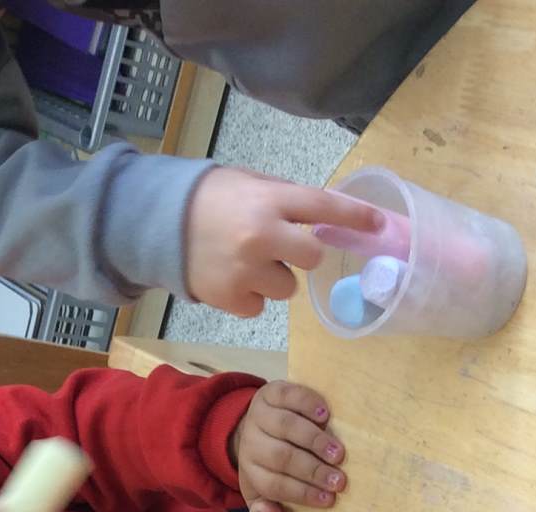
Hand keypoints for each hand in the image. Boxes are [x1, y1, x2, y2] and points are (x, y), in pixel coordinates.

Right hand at [184, 169, 380, 317]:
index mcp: (268, 200)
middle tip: (284, 247)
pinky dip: (250, 296)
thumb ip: (286, 197)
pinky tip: (231, 278)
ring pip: (288, 288)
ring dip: (274, 278)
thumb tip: (328, 213)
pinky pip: (260, 306)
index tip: (379, 225)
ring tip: (246, 263)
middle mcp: (261, 236)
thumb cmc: (207, 198)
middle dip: (304, 254)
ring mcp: (246, 271)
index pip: (323, 208)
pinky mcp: (231, 299)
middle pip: (313, 258)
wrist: (156, 225)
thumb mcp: (248, 182)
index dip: (355, 218)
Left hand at [229, 382, 347, 511]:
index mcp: (251, 470)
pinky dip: (307, 404)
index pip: (275, 484)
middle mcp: (251, 442)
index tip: (329, 500)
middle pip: (281, 457)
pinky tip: (325, 415)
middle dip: (312, 470)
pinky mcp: (271, 392)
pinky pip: (288, 395)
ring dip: (314, 440)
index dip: (302, 493)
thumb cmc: (270, 467)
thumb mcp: (261, 495)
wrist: (256, 426)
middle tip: (339, 480)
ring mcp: (260, 415)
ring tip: (337, 453)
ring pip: (285, 426)